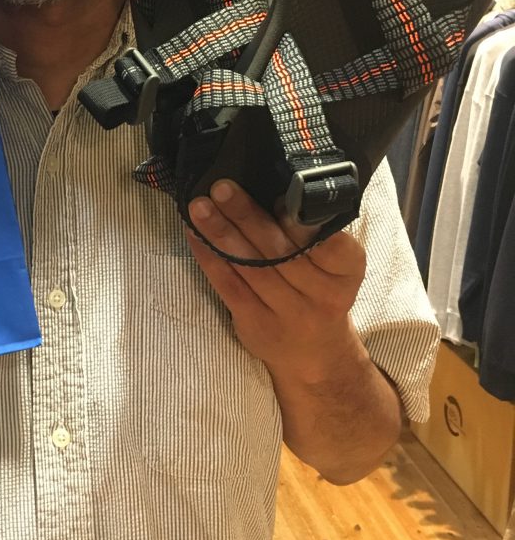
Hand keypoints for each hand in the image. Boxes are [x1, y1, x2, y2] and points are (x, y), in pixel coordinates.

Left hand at [185, 178, 366, 384]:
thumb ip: (311, 234)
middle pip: (280, 251)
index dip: (302, 222)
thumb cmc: (318, 292)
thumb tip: (269, 183)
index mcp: (346, 273)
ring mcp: (289, 314)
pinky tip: (194, 233)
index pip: (330, 245)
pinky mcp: (257, 325)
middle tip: (222, 187)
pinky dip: (208, 256)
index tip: (279, 193)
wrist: (315, 355)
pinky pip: (228, 286)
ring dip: (220, 232)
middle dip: (248, 216)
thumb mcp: (332, 266)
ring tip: (199, 206)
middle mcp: (322, 296)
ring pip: (250, 267)